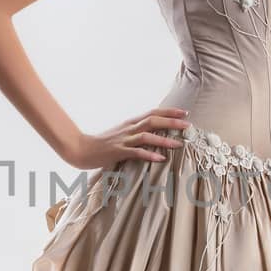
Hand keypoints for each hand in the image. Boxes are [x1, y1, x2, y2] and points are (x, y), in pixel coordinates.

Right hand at [64, 107, 189, 170]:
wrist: (81, 150)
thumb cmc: (102, 144)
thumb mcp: (120, 134)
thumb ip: (135, 132)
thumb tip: (152, 133)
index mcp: (130, 123)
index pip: (153, 113)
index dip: (169, 111)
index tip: (184, 112)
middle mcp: (129, 129)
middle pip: (153, 120)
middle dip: (172, 121)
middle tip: (188, 124)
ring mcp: (123, 140)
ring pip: (147, 136)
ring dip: (164, 139)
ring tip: (179, 144)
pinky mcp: (118, 152)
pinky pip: (136, 153)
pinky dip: (150, 155)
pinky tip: (161, 159)